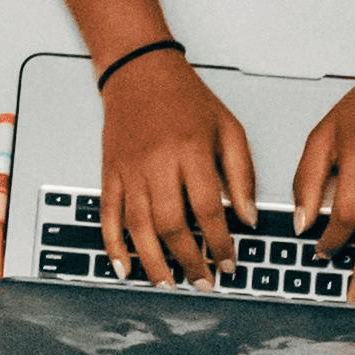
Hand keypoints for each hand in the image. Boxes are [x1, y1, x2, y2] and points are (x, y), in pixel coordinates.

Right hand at [98, 54, 256, 287]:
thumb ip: (241, 173)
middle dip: (189, 261)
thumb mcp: (227, 127)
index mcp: (191, 151)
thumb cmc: (185, 98)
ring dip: (154, 262)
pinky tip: (124, 266)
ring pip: (139, 228)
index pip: (208, 209)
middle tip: (202, 281)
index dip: (220, 243)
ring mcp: (129, 170)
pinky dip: (113, 245)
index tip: (229, 263)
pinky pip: (108, 216)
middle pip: (172, 225)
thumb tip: (246, 217)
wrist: (140, 72)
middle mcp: (158, 163)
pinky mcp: (109, 173)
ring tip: (168, 282)